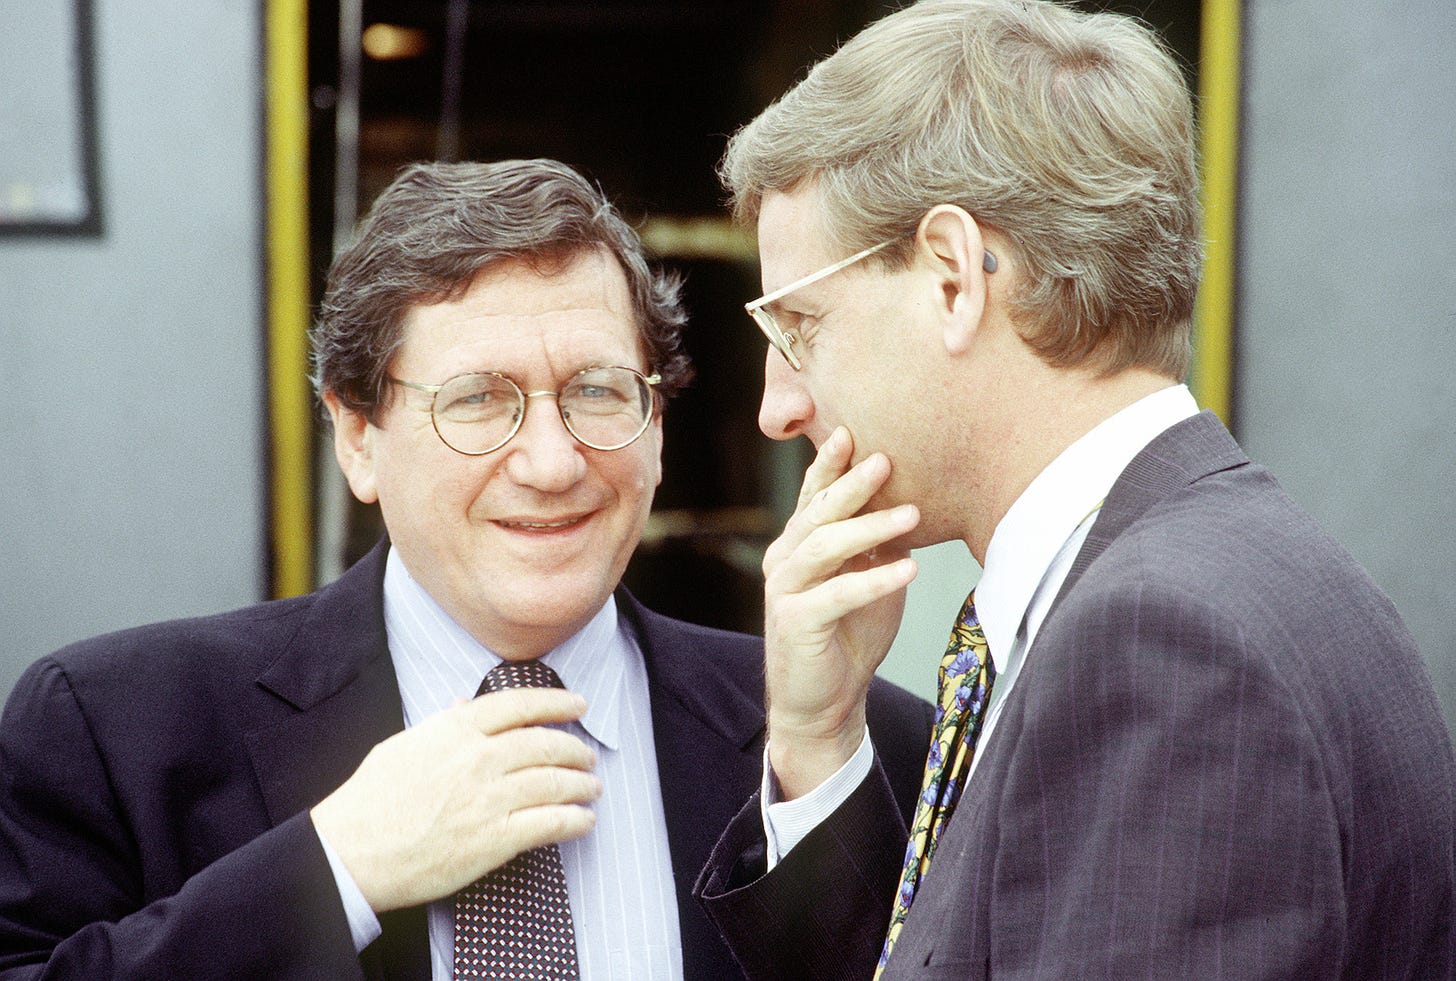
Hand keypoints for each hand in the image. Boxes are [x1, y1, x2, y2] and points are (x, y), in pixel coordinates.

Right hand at [310, 687, 598, 911]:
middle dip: (574, 748)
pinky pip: (549, 824)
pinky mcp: (494, 839)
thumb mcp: (402, 746)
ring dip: (581, 785)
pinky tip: (584, 821)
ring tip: (592, 787)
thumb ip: (442, 724)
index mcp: (455, 729)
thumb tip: (465, 703)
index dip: (556, 702)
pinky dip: (574, 821)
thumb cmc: (370, 801)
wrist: (350, 852)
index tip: (578, 704)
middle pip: (545, 743)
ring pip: (554, 782)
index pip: (520, 704)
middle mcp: (477, 758)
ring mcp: (488, 798)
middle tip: (587, 755)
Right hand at [762, 427, 919, 798]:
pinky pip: (836, 594)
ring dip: (870, 528)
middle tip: (884, 459)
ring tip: (912, 513)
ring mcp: (784, 590)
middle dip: (852, 484)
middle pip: (817, 513)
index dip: (830, 465)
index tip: (852, 432)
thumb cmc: (848, 636)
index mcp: (799, 544)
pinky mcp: (795, 623)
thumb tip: (912, 500)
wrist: (823, 703)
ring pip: (824, 547)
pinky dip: (874, 579)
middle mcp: (784, 559)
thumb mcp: (870, 579)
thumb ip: (880, 543)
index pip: (814, 496)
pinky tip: (908, 570)